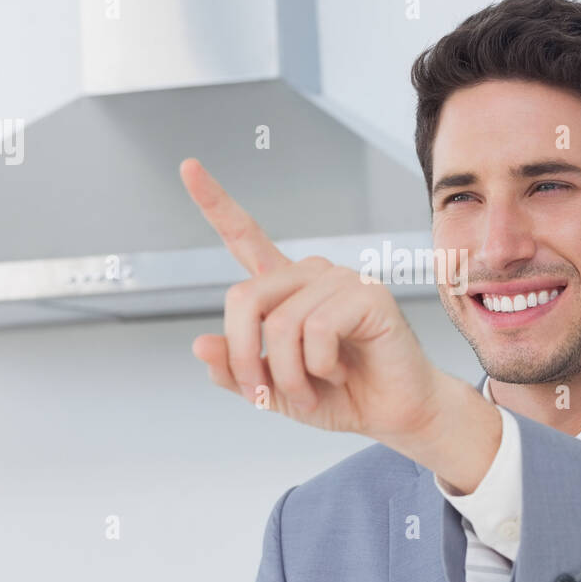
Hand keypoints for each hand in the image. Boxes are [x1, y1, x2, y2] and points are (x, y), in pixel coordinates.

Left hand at [178, 158, 448, 447]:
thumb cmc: (338, 395)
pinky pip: (317, 330)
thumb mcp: (271, 390)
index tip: (189, 167)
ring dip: (287, 375)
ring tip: (311, 389)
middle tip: (264, 396)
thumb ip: (234, 370)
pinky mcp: (368, 294)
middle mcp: (310, 274)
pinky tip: (338, 371)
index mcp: (285, 288)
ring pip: (281, 325)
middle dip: (245, 359)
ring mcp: (341, 278)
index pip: (244, 236)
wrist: (392, 414)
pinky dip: (318, 367)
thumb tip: (200, 344)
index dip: (215, 202)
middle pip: (244, 299)